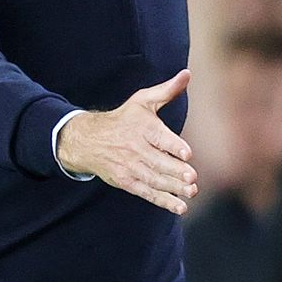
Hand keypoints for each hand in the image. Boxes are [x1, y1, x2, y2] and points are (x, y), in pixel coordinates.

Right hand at [56, 69, 197, 214]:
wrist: (89, 140)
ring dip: (173, 188)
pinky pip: (147, 193)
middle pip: (158, 162)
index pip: (159, 137)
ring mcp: (130, 167)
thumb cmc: (124, 118)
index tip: (187, 153)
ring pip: (154, 179)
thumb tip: (187, 74)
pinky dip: (163, 201)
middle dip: (175, 171)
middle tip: (192, 177)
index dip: (173, 146)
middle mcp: (136, 148)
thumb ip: (167, 90)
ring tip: (191, 192)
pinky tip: (180, 207)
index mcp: (142, 127)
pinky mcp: (127, 182)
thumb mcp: (142, 101)